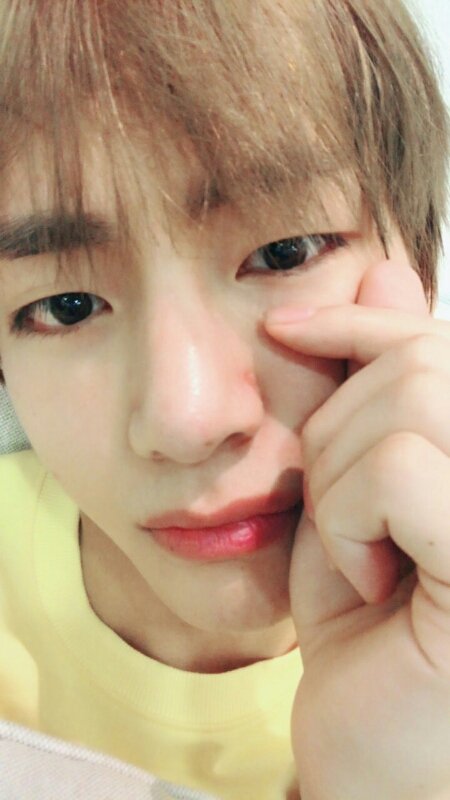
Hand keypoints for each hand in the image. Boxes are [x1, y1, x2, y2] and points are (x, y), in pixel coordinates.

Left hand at [265, 261, 449, 799]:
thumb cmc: (367, 621)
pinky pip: (403, 471)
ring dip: (342, 482)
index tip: (286, 327)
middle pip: (420, 366)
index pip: (437, 344)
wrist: (367, 743)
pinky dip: (354, 519)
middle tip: (340, 518)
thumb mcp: (356, 490)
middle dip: (338, 432)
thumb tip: (385, 278)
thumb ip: (374, 394)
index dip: (360, 323)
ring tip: (359, 553)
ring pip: (411, 404)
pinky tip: (373, 582)